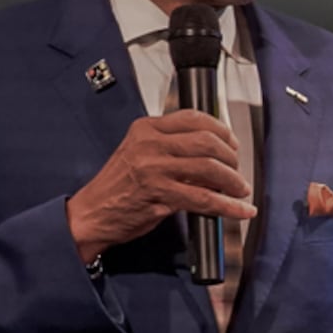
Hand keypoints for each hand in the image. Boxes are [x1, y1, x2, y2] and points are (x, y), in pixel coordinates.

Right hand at [66, 110, 256, 261]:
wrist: (91, 214)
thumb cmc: (115, 188)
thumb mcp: (138, 154)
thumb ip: (170, 148)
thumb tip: (210, 154)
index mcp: (146, 129)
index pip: (194, 118)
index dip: (221, 130)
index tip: (232, 142)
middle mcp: (150, 145)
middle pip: (207, 141)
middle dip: (231, 156)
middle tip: (237, 168)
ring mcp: (155, 170)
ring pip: (209, 168)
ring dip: (233, 181)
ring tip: (240, 189)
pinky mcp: (160, 196)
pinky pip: (204, 198)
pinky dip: (229, 206)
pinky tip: (240, 209)